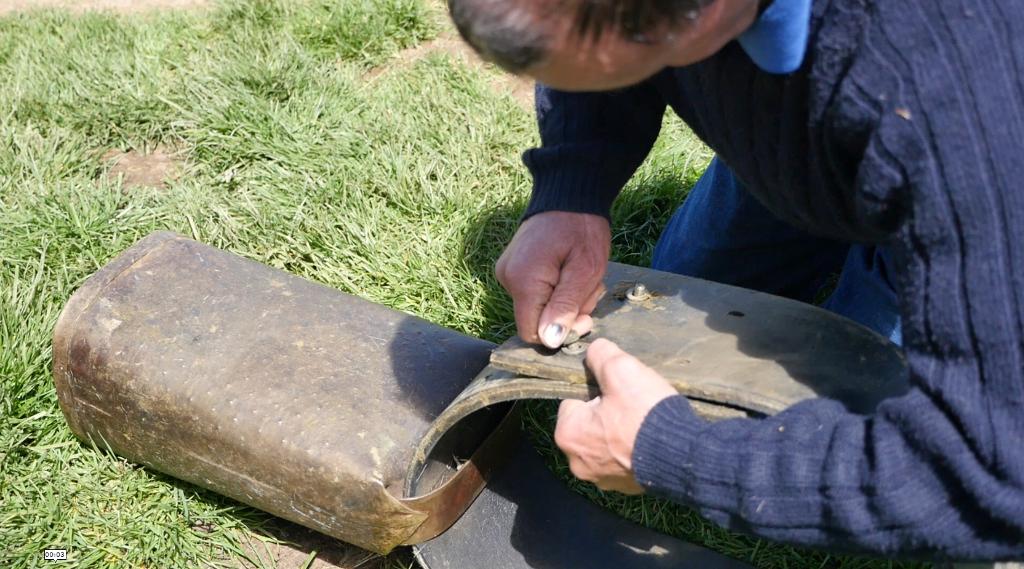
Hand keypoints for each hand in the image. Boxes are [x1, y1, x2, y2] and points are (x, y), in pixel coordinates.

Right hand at [495, 211, 609, 347]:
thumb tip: (549, 341)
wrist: (570, 196)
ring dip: (566, 301)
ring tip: (581, 276)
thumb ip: (566, 308)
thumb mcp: (585, 271)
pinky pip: (536, 294)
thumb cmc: (581, 229)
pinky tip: (570, 273)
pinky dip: (557, 290)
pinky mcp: (514, 269)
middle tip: (590, 290)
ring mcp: (508, 273)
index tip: (585, 317)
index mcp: (523, 281)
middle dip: (568, 313)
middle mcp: (507, 279)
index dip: (559, 334)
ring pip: (539, 308)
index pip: (532, 332)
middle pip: (537, 321)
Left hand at [555, 339, 677, 493]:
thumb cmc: (645, 413)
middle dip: (607, 412)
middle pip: (588, 424)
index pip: (572, 400)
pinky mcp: (625, 487)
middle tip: (632, 404)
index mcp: (567, 435)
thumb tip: (595, 350)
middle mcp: (577, 463)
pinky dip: (633, 450)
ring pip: (606, 443)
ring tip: (644, 421)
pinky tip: (651, 439)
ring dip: (620, 432)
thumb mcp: (621, 369)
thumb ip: (600, 354)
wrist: (684, 455)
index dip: (595, 390)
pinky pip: (624, 460)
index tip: (616, 389)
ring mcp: (602, 479)